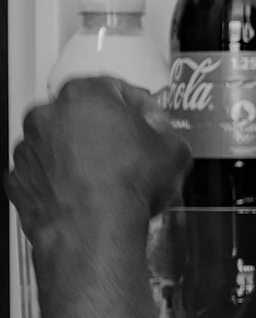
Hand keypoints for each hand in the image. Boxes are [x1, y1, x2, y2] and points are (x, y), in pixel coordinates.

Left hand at [7, 78, 190, 252]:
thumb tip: (162, 136)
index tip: (150, 121)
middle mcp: (48, 114)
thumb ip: (165, 131)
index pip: (116, 87)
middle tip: (128, 150)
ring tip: (107, 178)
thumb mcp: (174, 151)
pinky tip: (85, 194)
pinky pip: (43, 172)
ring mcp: (28, 146)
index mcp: (86, 95)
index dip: (140, 106)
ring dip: (80, 154)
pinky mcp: (18, 178)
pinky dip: (60, 180)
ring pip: (58, 142)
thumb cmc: (126, 187)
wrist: (93, 230)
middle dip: (104, 129)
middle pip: (81, 113)